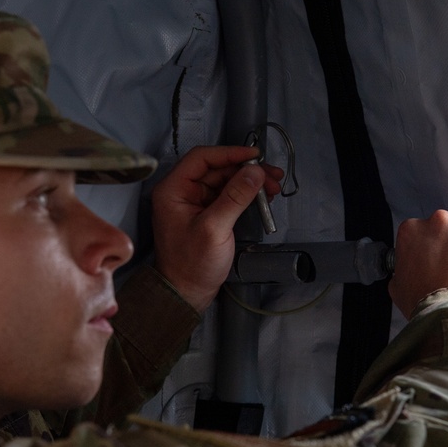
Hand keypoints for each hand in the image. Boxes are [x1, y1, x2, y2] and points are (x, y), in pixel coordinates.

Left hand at [151, 146, 282, 310]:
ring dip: (249, 182)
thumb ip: (234, 198)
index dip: (230, 153)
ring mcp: (194, 203)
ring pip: (225, 181)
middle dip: (246, 170)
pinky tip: (263, 197)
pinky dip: (246, 194)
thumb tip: (255, 172)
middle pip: (217, 169)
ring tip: (274, 187)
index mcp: (173, 190)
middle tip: (273, 176)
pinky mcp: (207, 214)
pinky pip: (228, 196)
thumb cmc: (192, 265)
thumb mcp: (214, 229)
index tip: (255, 157)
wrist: (186, 293)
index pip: (202, 158)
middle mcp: (182, 192)